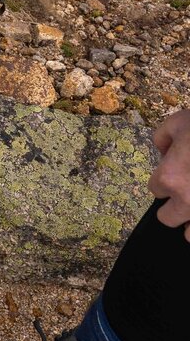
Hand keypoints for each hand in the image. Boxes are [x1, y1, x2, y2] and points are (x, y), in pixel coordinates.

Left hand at [149, 109, 189, 240]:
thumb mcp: (180, 122)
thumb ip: (164, 137)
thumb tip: (164, 150)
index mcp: (171, 178)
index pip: (155, 190)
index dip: (165, 180)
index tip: (176, 173)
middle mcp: (189, 201)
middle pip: (168, 218)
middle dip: (174, 206)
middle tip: (187, 192)